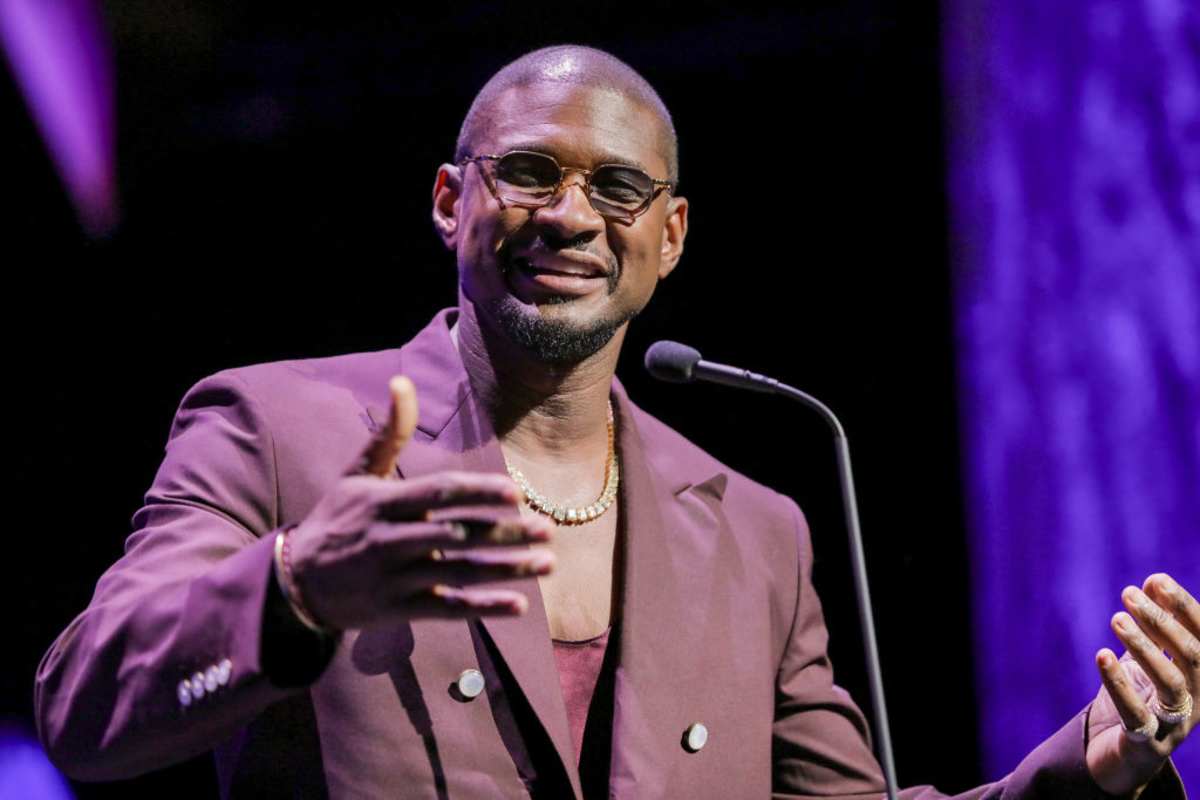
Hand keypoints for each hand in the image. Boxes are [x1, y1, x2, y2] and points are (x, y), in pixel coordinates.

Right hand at [287, 375, 554, 630]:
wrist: (296, 580)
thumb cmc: (337, 518)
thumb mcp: (356, 474)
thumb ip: (388, 433)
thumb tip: (401, 382)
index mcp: (383, 502)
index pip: (439, 493)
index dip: (478, 492)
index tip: (516, 493)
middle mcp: (390, 539)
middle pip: (458, 535)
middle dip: (506, 533)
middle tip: (548, 530)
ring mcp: (394, 578)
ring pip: (459, 573)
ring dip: (507, 570)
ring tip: (548, 564)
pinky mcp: (398, 610)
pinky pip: (447, 609)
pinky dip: (483, 608)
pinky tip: (519, 605)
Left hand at [1086, 573, 1197, 795]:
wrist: (1125, 757)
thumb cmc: (1141, 700)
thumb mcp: (1147, 659)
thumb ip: (1153, 626)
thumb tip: (1154, 582)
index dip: (1185, 607)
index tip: (1156, 580)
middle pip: (1193, 656)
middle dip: (1163, 621)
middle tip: (1128, 593)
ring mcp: (1178, 725)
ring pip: (1171, 683)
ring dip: (1144, 647)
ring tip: (1116, 618)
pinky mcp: (1150, 745)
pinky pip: (1138, 714)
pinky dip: (1119, 683)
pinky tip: (1102, 656)